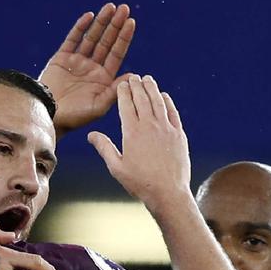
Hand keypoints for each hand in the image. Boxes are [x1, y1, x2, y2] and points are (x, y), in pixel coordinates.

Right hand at [39, 4, 136, 136]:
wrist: (49, 117)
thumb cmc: (75, 117)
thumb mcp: (99, 106)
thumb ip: (115, 91)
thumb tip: (133, 76)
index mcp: (103, 78)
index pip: (117, 54)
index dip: (124, 38)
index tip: (132, 22)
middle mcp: (92, 68)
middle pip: (107, 42)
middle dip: (115, 25)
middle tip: (124, 9)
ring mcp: (77, 62)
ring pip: (92, 37)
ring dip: (101, 22)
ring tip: (110, 7)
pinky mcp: (61, 58)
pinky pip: (72, 39)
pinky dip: (80, 27)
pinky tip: (90, 16)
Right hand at [88, 75, 190, 209]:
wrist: (168, 193)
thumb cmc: (140, 183)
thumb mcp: (116, 167)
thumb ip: (104, 148)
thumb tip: (91, 135)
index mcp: (132, 133)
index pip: (126, 105)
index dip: (123, 92)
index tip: (121, 84)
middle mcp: (149, 126)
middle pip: (142, 98)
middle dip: (136, 85)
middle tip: (133, 77)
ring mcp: (166, 129)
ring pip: (158, 101)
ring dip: (152, 88)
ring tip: (148, 79)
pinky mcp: (179, 134)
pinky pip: (173, 113)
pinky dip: (168, 102)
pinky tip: (164, 96)